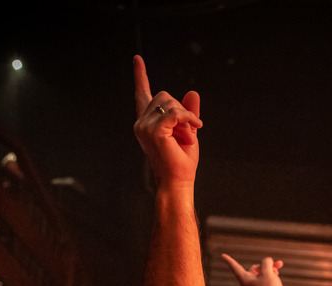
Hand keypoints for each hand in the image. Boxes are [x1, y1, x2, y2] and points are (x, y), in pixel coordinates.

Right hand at [133, 54, 201, 185]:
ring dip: (185, 119)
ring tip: (186, 139)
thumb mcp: (188, 131)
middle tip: (187, 134)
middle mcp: (142, 123)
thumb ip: (188, 112)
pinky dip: (188, 120)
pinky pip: (175, 112)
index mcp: (148, 122)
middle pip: (164, 95)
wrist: (177, 181)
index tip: (137, 59)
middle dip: (181, 111)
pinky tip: (194, 130)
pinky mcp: (153, 130)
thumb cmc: (181, 162)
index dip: (141, 76)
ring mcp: (144, 126)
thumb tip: (192, 92)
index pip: (143, 94)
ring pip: (170, 103)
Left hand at [221, 254, 285, 285]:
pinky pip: (265, 280)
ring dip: (270, 269)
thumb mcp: (267, 272)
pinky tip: (277, 275)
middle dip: (266, 264)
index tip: (222, 255)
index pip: (235, 266)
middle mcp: (248, 283)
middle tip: (277, 264)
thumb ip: (266, 262)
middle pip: (255, 268)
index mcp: (244, 279)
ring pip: (261, 273)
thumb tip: (267, 261)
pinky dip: (271, 276)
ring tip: (279, 269)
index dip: (229, 260)